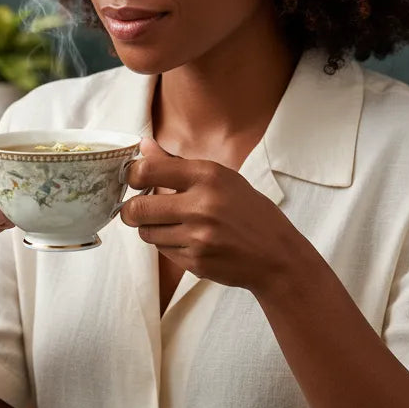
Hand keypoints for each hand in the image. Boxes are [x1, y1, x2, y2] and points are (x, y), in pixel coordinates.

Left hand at [120, 138, 302, 293]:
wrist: (277, 256)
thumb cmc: (249, 211)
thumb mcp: (221, 177)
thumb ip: (176, 163)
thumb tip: (143, 145)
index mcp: (208, 176)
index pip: (148, 170)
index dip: (131, 176)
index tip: (133, 180)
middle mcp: (201, 206)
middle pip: (137, 208)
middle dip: (131, 210)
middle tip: (137, 209)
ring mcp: (199, 237)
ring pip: (146, 233)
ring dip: (151, 229)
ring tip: (170, 224)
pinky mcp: (196, 262)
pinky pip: (163, 252)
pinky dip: (168, 246)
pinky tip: (188, 240)